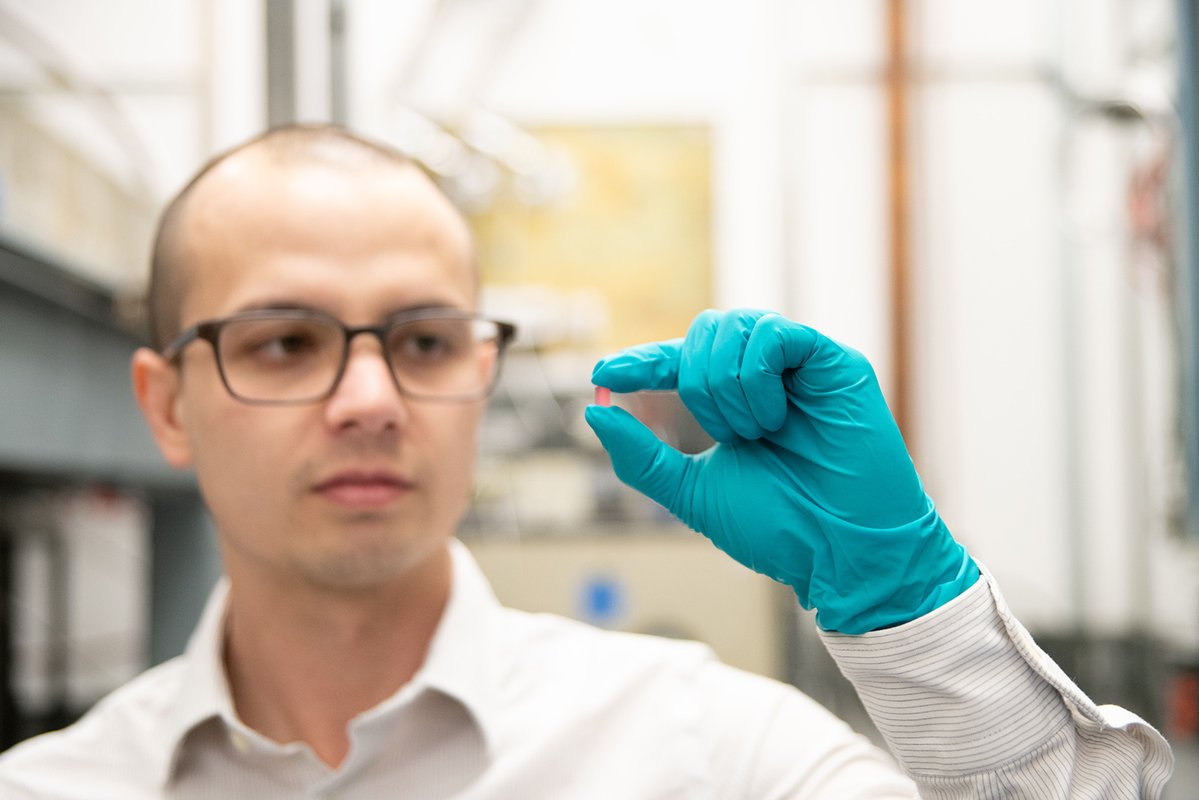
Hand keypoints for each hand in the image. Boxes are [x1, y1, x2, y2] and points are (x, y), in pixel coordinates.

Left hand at [585, 309, 978, 633]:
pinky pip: (774, 333)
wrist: (841, 552)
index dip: (642, 362)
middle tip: (725, 433)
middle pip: (706, 331)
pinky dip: (757, 376)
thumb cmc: (779, 528)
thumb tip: (595, 412)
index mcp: (736, 404)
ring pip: (735, 327)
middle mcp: (768, 378)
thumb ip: (642, 456)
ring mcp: (801, 367)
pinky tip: (776, 417)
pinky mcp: (833, 361)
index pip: (681, 362)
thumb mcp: (693, 492)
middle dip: (695, 380)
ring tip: (756, 433)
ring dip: (726, 385)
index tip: (603, 374)